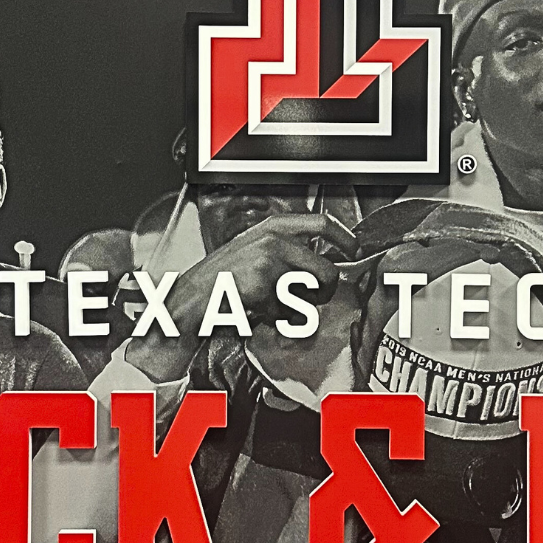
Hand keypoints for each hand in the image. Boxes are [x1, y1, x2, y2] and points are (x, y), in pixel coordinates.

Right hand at [128, 211, 355, 382]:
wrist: (190, 300)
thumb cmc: (221, 282)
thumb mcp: (253, 253)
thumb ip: (286, 254)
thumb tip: (322, 265)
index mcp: (272, 228)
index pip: (321, 223)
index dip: (344, 238)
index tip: (353, 250)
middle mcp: (273, 240)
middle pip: (326, 271)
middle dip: (321, 293)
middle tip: (304, 301)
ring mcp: (269, 261)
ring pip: (311, 294)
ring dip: (298, 309)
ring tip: (273, 306)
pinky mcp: (264, 284)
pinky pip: (290, 312)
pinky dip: (278, 320)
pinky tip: (258, 312)